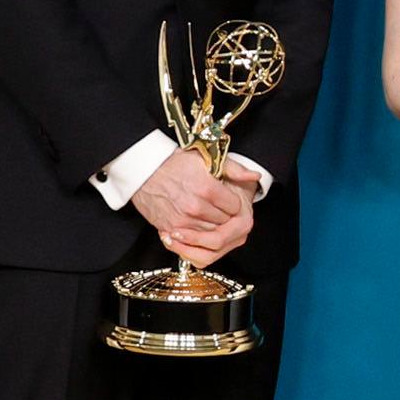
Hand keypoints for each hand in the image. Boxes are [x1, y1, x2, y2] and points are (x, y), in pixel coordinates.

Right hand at [134, 145, 252, 264]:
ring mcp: (183, 220)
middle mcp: (196, 207)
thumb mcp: (207, 159)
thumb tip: (255, 176)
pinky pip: (193, 241)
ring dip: (210, 225)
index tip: (224, 196)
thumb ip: (234, 169)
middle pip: (225, 222)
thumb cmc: (174, 164)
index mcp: (207, 188)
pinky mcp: (171, 229)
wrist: (143, 172)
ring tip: (202, 211)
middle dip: (223, 214)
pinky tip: (193, 221)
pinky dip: (196, 233)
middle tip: (213, 204)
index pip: (235, 207)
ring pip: (211, 233)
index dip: (231, 202)